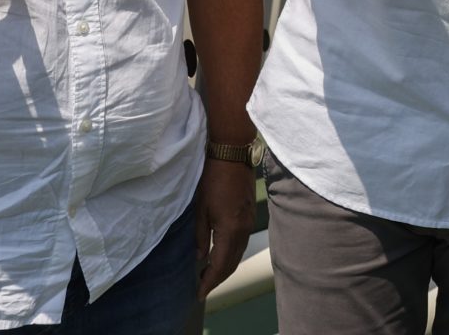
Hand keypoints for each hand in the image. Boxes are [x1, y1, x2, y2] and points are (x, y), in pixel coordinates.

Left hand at [194, 158, 256, 295]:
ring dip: (225, 268)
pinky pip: (241, 244)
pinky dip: (231, 255)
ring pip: (238, 254)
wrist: (233, 155)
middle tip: (202, 288)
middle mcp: (243, 230)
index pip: (220, 265)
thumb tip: (200, 257)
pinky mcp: (250, 215)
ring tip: (209, 276)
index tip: (198, 294)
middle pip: (232, 263)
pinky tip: (220, 256)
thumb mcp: (200, 209)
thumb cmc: (212, 180)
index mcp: (230, 230)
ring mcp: (249, 222)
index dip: (209, 282)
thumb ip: (201, 235)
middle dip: (217, 279)